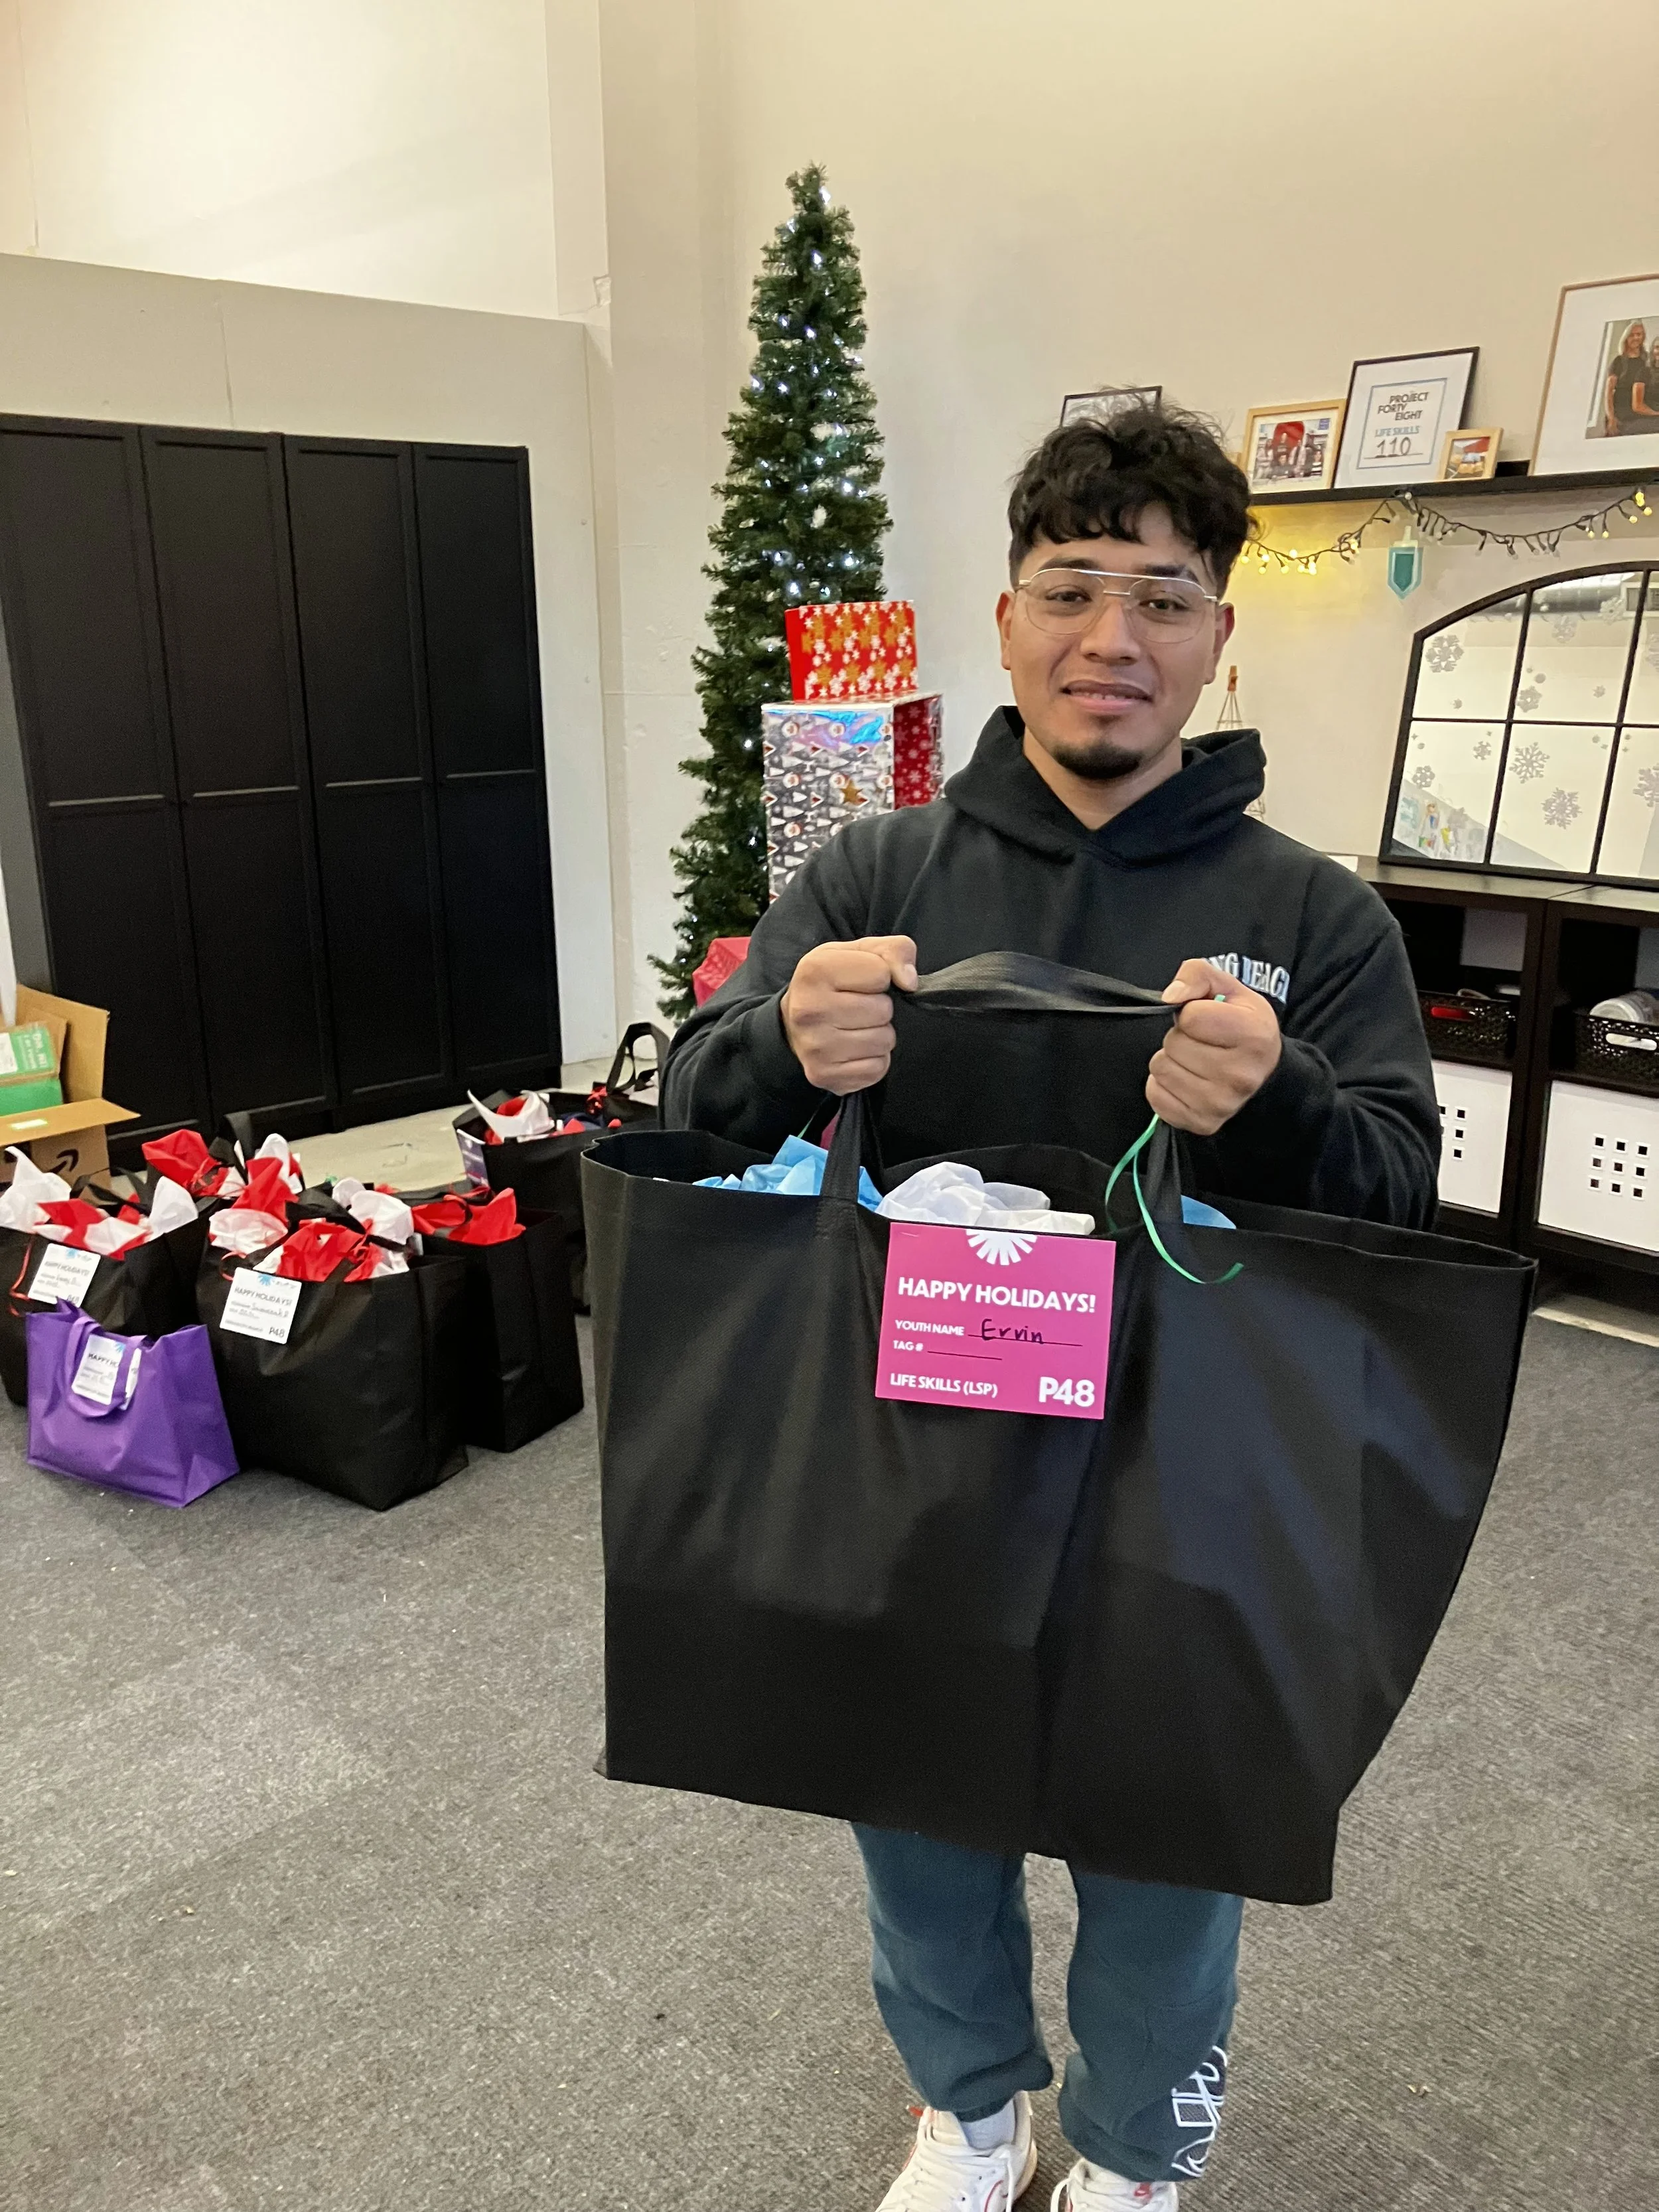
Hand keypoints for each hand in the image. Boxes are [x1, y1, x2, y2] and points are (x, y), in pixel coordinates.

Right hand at [781, 935, 917, 1094]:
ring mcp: (815, 1046)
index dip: (881, 976)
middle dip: (880, 1008)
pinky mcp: (823, 1074)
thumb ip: (894, 950)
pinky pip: (876, 1069)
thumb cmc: (833, 983)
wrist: (794, 1024)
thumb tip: (909, 982)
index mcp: (816, 970)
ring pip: (883, 1041)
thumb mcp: (859, 952)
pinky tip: (855, 1049)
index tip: (863, 982)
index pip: (882, 973)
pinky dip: (873, 1060)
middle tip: (860, 1007)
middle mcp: (809, 1009)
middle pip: (883, 1010)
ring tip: (857, 1027)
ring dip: (879, 1034)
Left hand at [1147, 960, 1281, 1135]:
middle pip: (1173, 1044)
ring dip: (1171, 1060)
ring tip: (1195, 1059)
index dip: (1190, 1012)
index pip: (1190, 1017)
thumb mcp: (1229, 989)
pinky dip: (1164, 1085)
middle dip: (1180, 1037)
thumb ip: (1198, 975)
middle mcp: (1241, 1075)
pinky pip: (1156, 1095)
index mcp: (1253, 1036)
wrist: (1264, 1074)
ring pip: (1161, 1069)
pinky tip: (1187, 1079)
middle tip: (1201, 1041)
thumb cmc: (1242, 1026)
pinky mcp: (1202, 1123)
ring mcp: (1221, 1104)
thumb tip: (1170, 996)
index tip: (1205, 1018)